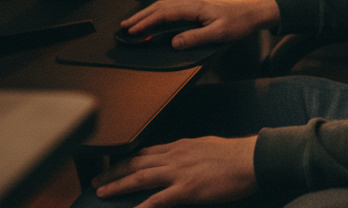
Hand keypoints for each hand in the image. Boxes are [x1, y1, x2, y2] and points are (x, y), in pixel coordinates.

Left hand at [91, 135, 257, 206]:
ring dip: (117, 184)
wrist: (251, 159)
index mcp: (180, 146)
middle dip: (113, 171)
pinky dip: (141, 207)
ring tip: (101, 192)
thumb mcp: (207, 146)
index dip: (127, 159)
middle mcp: (175, 156)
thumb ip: (191, 153)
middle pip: (136, 162)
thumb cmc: (235, 155)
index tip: (114, 165)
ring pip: (139, 177)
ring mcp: (179, 172)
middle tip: (96, 179)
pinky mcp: (187, 189)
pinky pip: (157, 200)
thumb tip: (184, 158)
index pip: (146, 151)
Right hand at [121, 0, 279, 49]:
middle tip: (124, 26)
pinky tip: (155, 17)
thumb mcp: (219, 33)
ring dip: (148, 14)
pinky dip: (158, 13)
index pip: (163, 14)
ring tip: (134, 22)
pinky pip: (172, 7)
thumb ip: (196, 38)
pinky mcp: (196, 7)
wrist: (254, 12)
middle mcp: (191, 2)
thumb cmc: (239, 22)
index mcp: (194, 7)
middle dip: (140, 16)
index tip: (132, 30)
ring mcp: (193, 3)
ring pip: (165, 6)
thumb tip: (174, 42)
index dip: (146, 22)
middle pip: (160, 7)